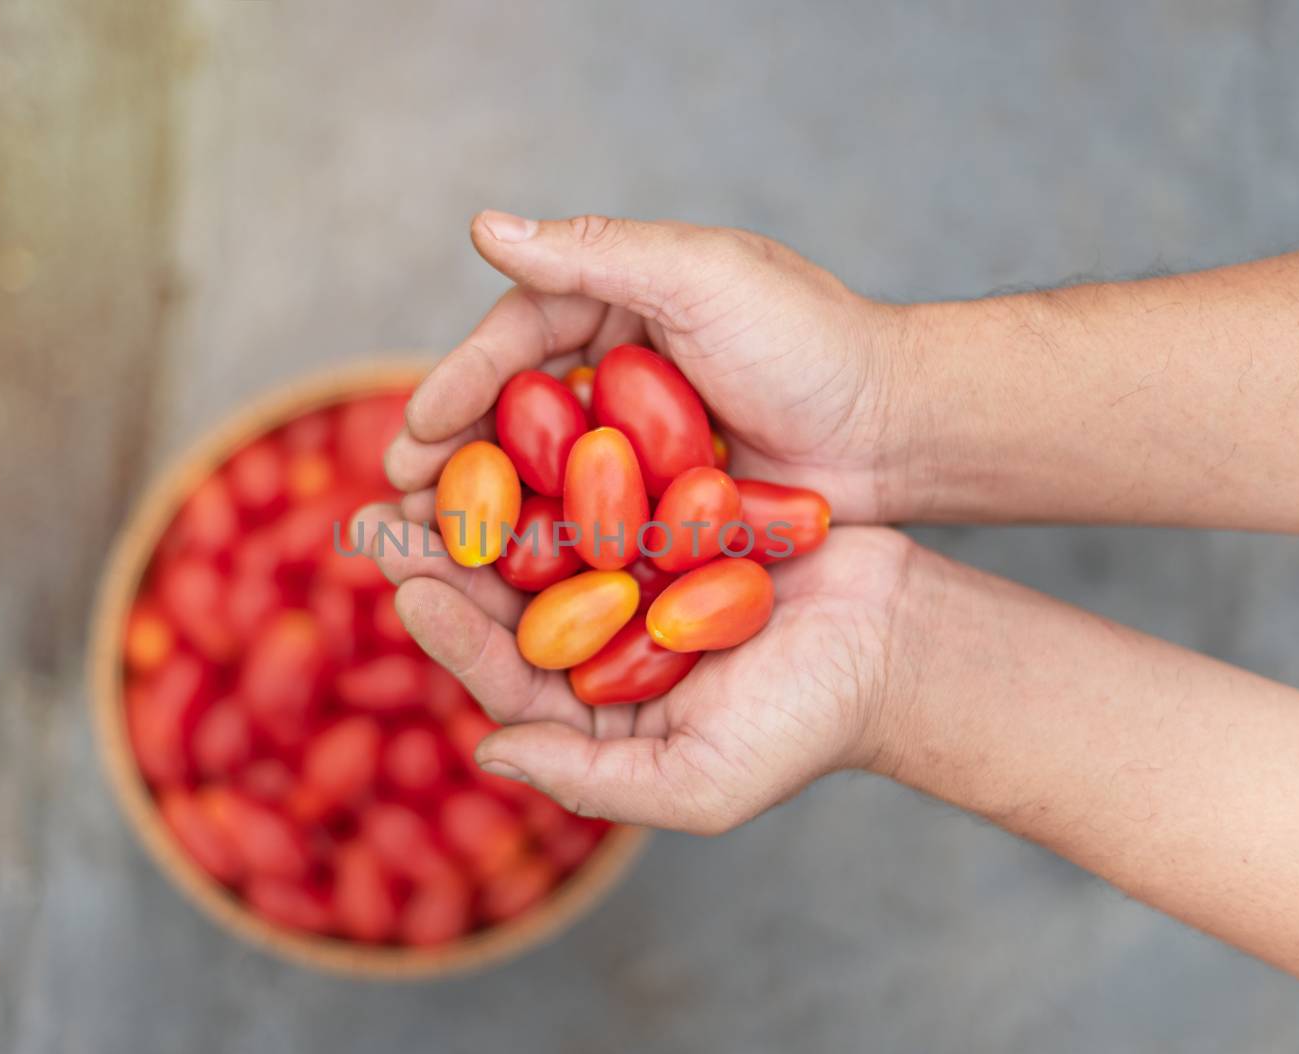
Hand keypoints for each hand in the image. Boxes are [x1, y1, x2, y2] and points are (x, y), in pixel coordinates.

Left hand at [349, 501, 914, 833]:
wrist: (897, 642)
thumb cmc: (805, 725)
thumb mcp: (698, 783)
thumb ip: (590, 779)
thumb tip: (489, 752)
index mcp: (594, 708)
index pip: (507, 676)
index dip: (453, 636)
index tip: (408, 589)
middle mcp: (599, 641)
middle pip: (505, 601)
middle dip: (443, 558)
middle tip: (381, 518)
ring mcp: (628, 574)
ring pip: (539, 537)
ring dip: (483, 501)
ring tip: (429, 459)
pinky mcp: (662, 517)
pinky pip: (598, 486)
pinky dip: (558, 458)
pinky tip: (513, 419)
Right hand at [385, 212, 908, 524]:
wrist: (899, 429)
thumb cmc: (811, 340)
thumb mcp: (702, 277)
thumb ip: (594, 255)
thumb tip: (484, 227)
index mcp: (621, 304)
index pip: (519, 338)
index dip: (461, 382)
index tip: (416, 430)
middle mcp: (618, 372)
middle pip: (515, 412)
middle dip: (454, 455)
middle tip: (400, 499)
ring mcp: (639, 442)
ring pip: (541, 473)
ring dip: (484, 507)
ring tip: (433, 546)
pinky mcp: (662, 502)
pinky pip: (589, 522)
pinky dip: (543, 545)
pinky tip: (502, 580)